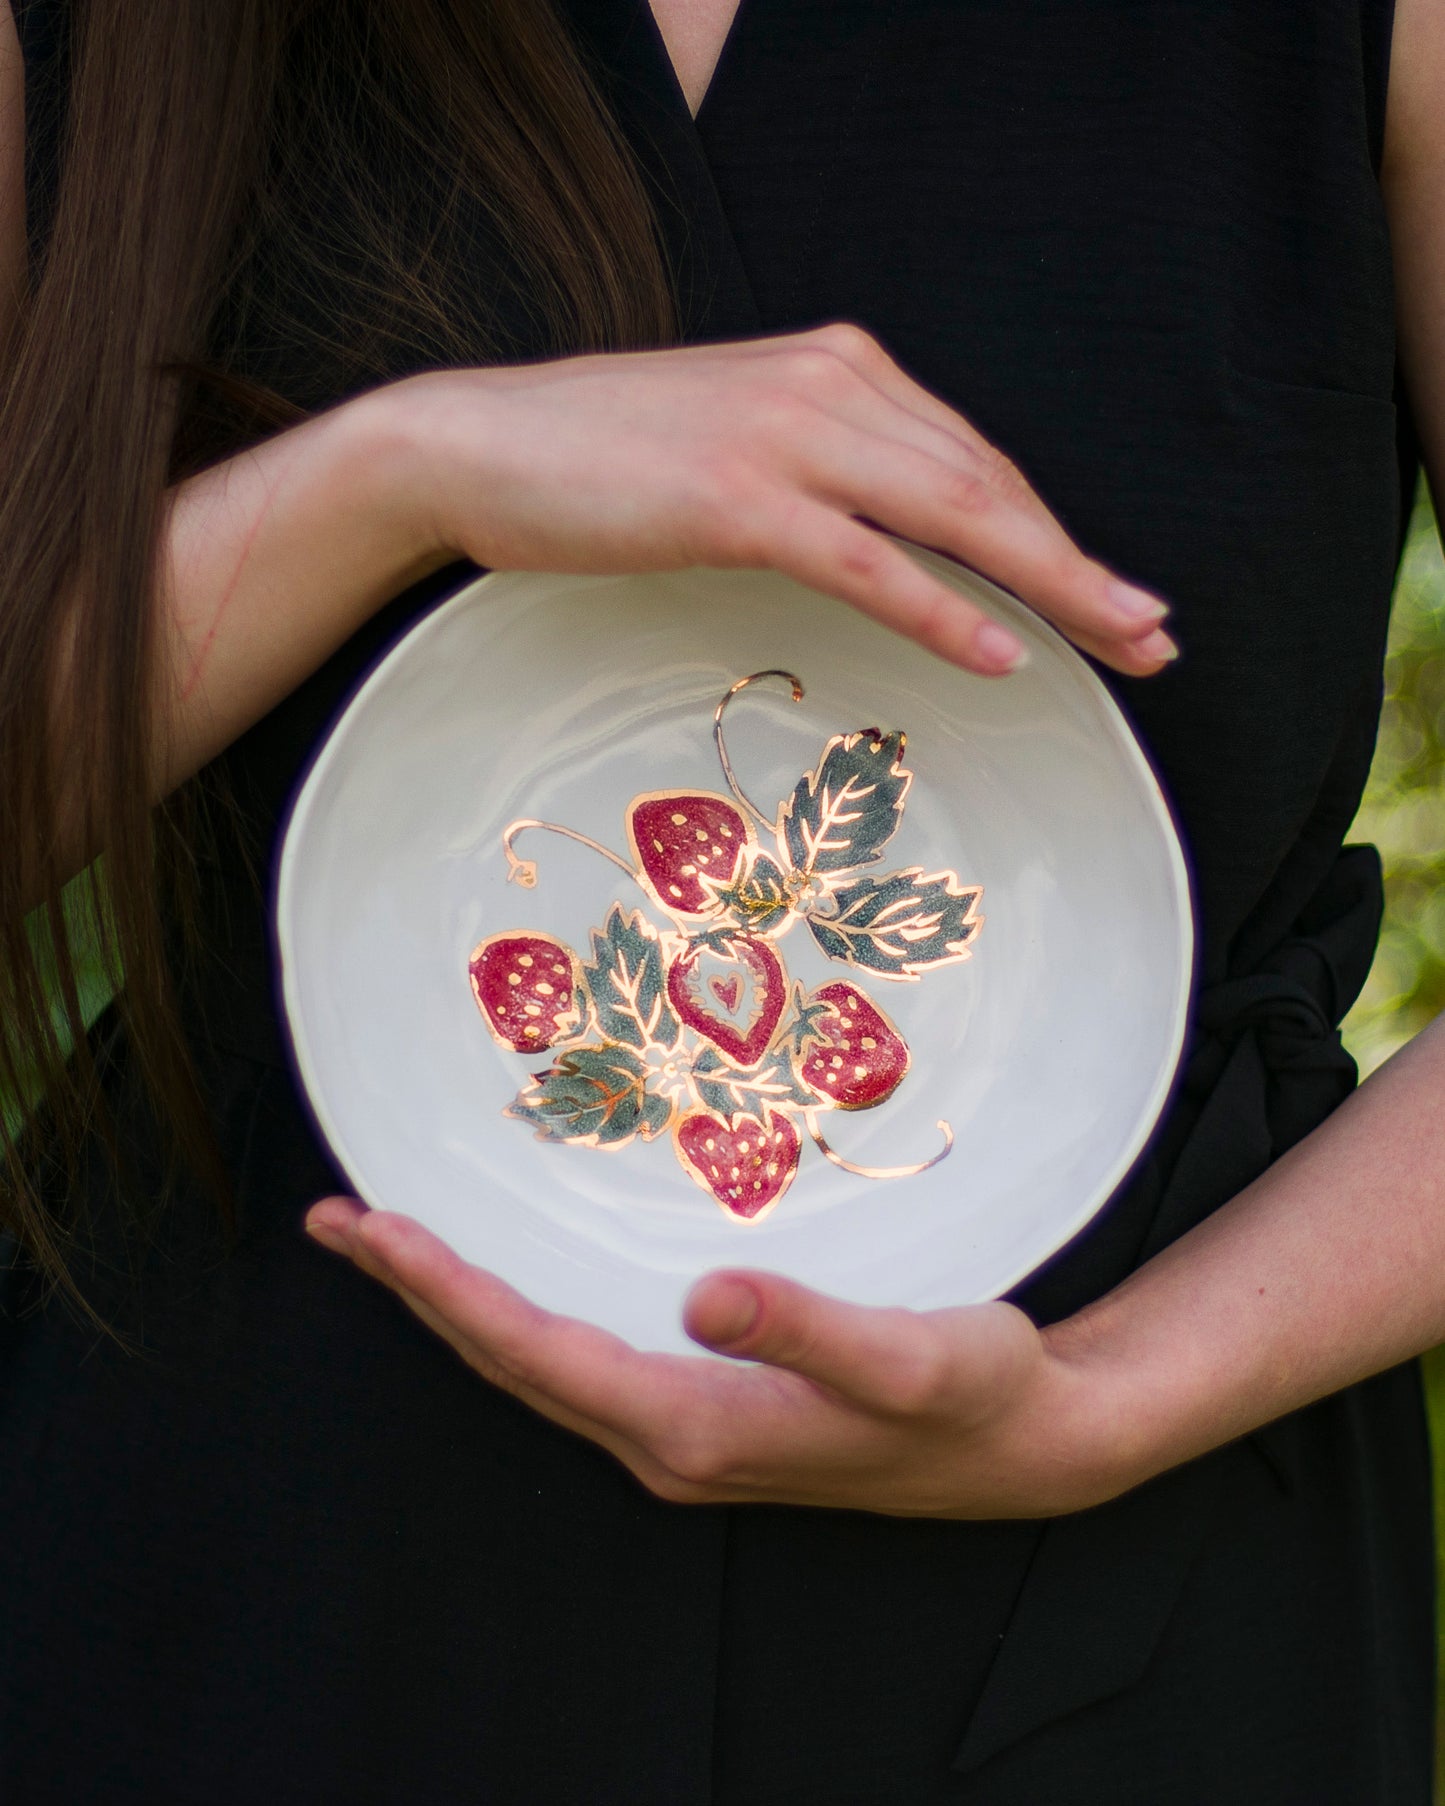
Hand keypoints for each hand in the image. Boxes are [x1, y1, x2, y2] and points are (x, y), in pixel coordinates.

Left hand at [304, 1197, 1133, 1517]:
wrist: (1025, 1445)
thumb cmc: (975, 1392)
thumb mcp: (911, 1357)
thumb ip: (808, 1329)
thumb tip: (705, 1296)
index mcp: (697, 1426)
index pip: (537, 1350)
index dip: (447, 1290)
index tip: (373, 1231)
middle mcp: (669, 1441)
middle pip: (512, 1360)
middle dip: (419, 1292)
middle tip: (339, 1222)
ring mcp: (681, 1434)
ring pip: (539, 1363)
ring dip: (458, 1304)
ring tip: (392, 1244)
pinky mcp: (704, 1411)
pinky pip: (580, 1359)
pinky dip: (519, 1312)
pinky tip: (509, 1276)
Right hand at [380, 323, 1175, 677]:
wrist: (479, 441)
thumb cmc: (602, 457)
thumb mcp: (737, 443)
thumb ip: (822, 466)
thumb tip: (887, 536)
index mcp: (838, 368)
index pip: (976, 459)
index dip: (1054, 533)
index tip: (1110, 597)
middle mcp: (830, 383)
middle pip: (991, 486)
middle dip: (1083, 568)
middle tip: (1154, 637)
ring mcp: (786, 436)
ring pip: (953, 515)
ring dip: (1051, 586)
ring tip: (1121, 644)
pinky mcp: (738, 496)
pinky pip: (867, 560)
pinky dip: (943, 606)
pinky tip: (1002, 650)